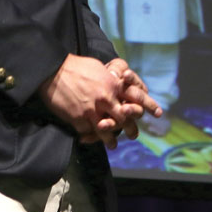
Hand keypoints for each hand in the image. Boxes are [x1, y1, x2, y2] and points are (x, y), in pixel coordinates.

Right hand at [38, 54, 155, 148]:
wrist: (52, 71)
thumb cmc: (75, 66)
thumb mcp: (99, 68)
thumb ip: (111, 79)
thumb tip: (119, 81)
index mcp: (113, 84)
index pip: (135, 97)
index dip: (147, 106)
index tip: (158, 113)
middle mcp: (106, 99)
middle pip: (124, 118)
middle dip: (131, 128)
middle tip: (134, 135)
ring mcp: (92, 111)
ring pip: (107, 130)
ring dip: (110, 139)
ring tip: (113, 145)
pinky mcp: (78, 119)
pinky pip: (88, 132)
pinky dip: (90, 137)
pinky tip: (91, 140)